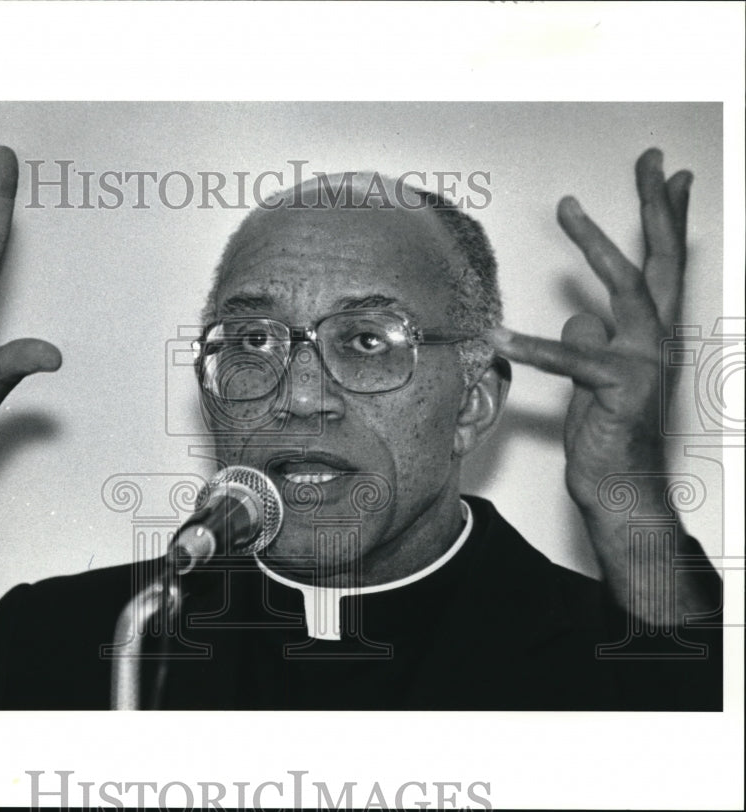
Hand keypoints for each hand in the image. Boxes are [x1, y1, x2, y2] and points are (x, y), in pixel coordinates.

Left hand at [488, 149, 690, 517]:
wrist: (622, 489)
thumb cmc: (609, 432)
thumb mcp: (596, 378)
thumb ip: (592, 341)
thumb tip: (579, 317)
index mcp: (651, 333)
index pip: (664, 264)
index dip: (667, 219)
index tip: (671, 176)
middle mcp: (656, 340)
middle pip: (662, 260)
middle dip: (657, 207)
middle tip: (654, 160)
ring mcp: (643, 362)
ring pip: (626, 289)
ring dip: (595, 245)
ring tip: (568, 207)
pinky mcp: (616, 389)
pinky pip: (572, 360)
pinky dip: (533, 348)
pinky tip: (499, 336)